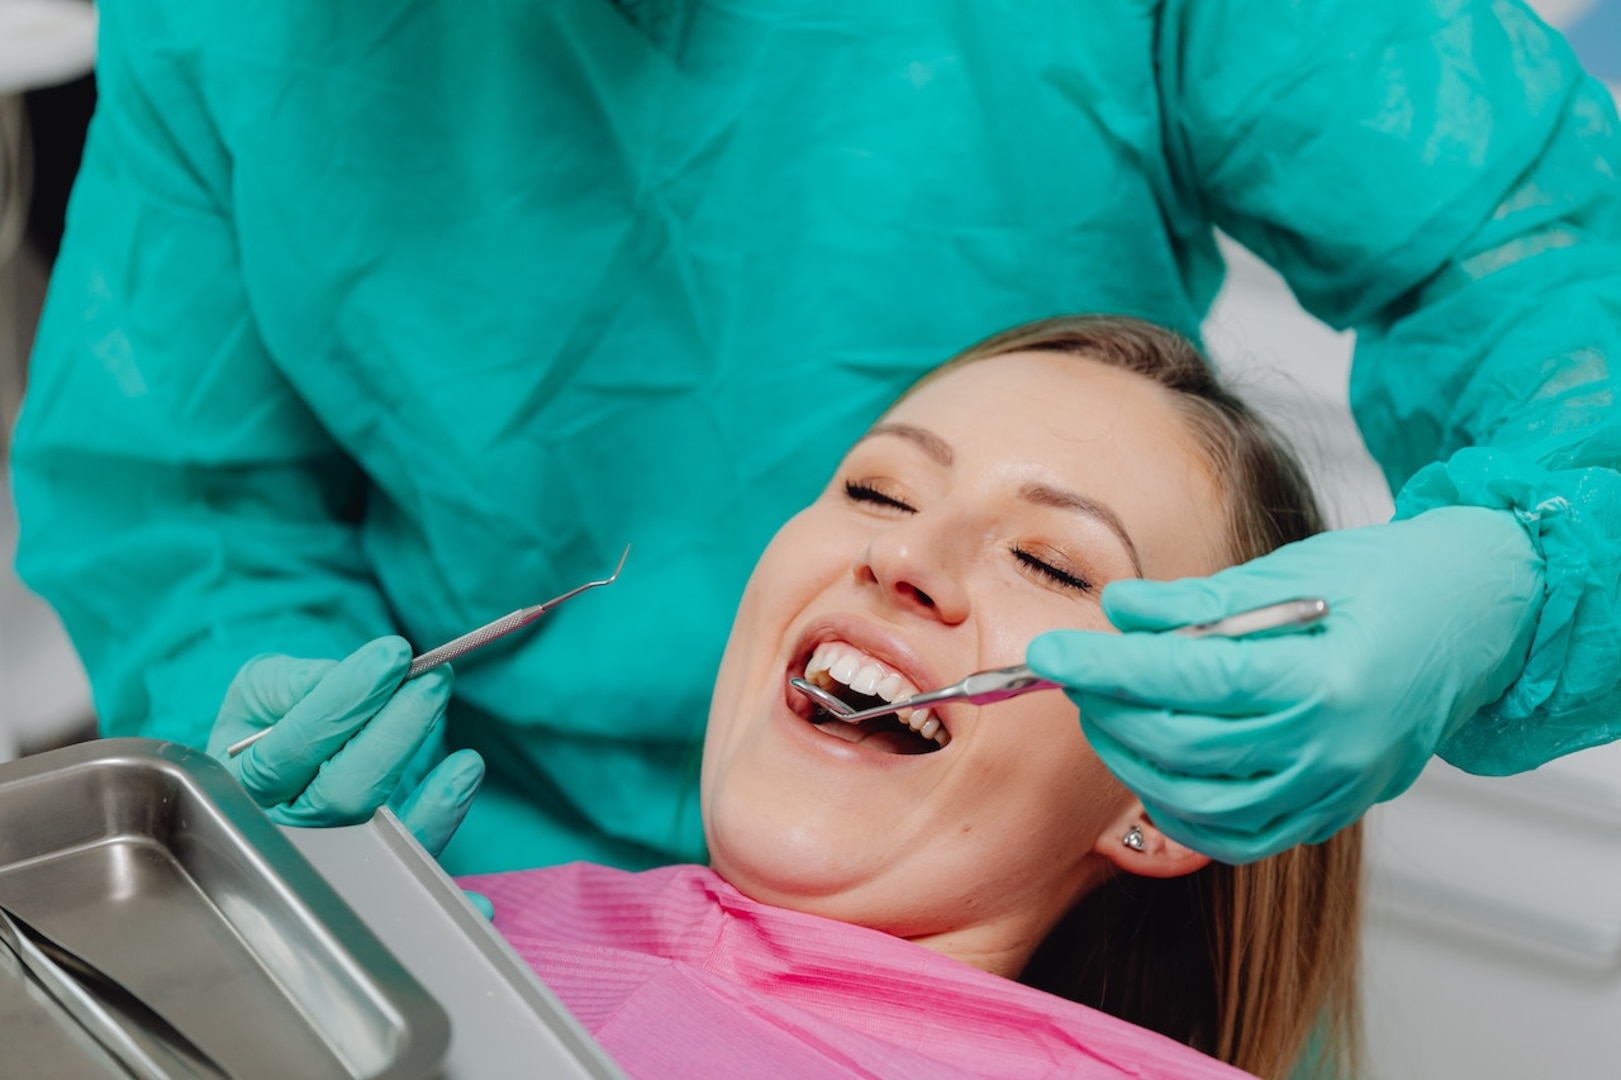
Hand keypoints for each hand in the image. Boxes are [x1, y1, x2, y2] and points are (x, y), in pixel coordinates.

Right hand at [208, 637, 484, 855]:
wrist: (275, 765)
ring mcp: (331, 853)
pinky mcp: (377, 861)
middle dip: (394, 729)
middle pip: (341, 790)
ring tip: (445, 706)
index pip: (294, 744)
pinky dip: (443, 814)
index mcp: (243, 781)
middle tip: (431, 677)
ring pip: (377, 823)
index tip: (393, 654)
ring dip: (421, 770)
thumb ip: (287, 683)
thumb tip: (336, 679)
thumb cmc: (269, 723)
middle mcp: (283, 826)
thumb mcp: (258, 691)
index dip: (346, 698)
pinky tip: (467, 768)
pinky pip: (410, 853)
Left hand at [1025, 507, 1542, 862]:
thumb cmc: (1391, 580)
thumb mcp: (1293, 572)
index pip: (1188, 681)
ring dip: (1134, 763)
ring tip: (1107, 714)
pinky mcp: (1332, 813)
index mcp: (1326, 679)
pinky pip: (1239, 838)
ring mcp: (1335, 791)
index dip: (1107, 668)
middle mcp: (1332, 749)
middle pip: (1184, 747)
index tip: (1049, 652)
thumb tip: (1117, 612)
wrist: (1478, 616)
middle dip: (1110, 711)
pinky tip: (1153, 770)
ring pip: (1202, 804)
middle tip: (1074, 674)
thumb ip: (1199, 602)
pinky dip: (1182, 812)